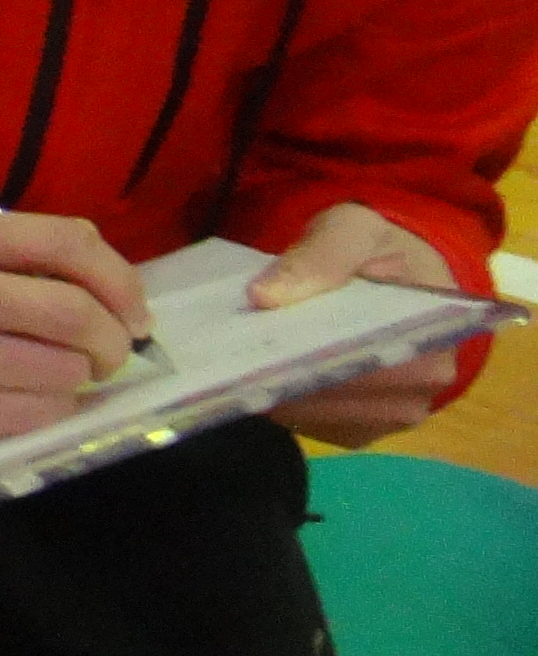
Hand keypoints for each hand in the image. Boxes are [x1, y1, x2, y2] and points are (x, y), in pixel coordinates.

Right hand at [0, 205, 146, 453]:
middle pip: (75, 314)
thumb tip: (117, 292)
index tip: (135, 310)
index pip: (67, 244)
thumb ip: (18, 252)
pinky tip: (25, 397)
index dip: (121, 279)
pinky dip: (49, 408)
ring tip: (55, 372)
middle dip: (115, 339)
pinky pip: (38, 414)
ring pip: (64, 371)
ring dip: (77, 376)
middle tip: (112, 351)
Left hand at [248, 201, 475, 446]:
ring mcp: (393, 413)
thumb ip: (318, 256)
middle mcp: (423, 385)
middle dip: (280, 375)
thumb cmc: (377, 249)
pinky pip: (312, 425)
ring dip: (272, 394)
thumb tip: (265, 297)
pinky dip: (276, 405)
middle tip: (221, 357)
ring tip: (225, 368)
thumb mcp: (353, 230)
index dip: (307, 353)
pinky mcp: (360, 426)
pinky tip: (244, 381)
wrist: (388, 271)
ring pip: (319, 414)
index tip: (253, 344)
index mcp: (434, 334)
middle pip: (339, 392)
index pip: (364, 355)